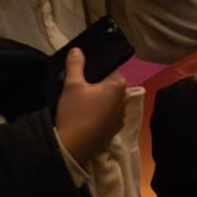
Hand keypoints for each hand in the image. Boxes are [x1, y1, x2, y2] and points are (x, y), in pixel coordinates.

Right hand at [53, 47, 127, 161]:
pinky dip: (99, 115)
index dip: (96, 71)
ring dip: (99, 101)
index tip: (82, 75)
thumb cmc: (74, 112)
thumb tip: (77, 50)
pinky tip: (84, 118)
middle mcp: (125, 100)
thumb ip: (75, 65)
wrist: (72, 146)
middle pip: (110, 86)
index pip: (110, 70)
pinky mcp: (114, 130)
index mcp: (118, 85)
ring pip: (109, 102)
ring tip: (80, 104)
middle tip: (78, 90)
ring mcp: (121, 117)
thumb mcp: (72, 85)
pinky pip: (108, 116)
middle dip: (97, 86)